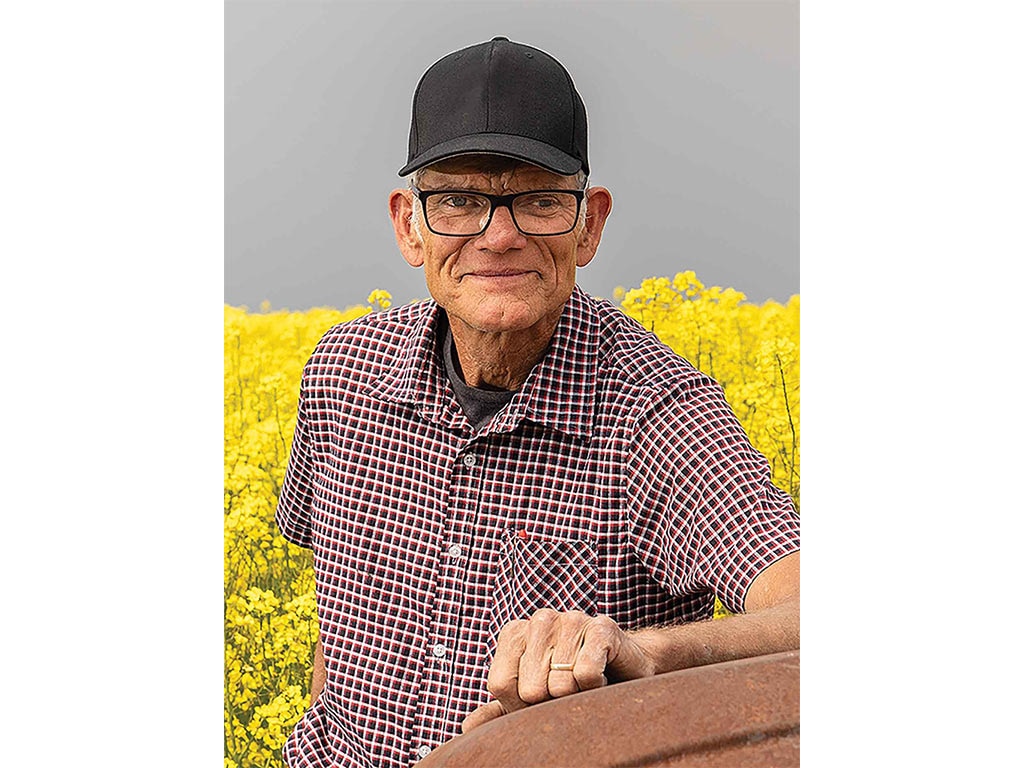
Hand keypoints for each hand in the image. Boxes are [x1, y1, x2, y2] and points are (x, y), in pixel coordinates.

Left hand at [461, 608, 654, 732]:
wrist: (624, 669)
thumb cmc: (570, 684)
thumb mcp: (531, 698)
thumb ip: (499, 710)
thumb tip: (466, 729)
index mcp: (514, 632)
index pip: (500, 684)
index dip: (520, 705)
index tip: (539, 699)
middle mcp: (539, 620)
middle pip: (529, 688)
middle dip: (550, 702)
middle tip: (567, 690)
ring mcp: (571, 618)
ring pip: (559, 684)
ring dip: (576, 696)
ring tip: (584, 682)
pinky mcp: (602, 627)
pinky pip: (586, 674)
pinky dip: (596, 688)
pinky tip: (602, 676)